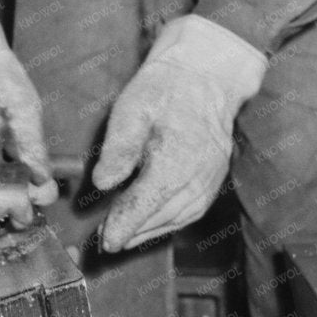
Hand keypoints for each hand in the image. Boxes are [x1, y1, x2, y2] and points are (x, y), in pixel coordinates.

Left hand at [94, 14, 267, 251]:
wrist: (206, 74)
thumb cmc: (165, 88)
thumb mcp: (132, 108)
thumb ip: (118, 149)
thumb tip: (102, 184)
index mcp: (174, 160)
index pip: (144, 204)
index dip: (122, 226)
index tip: (106, 242)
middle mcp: (197, 177)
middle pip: (161, 217)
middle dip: (132, 232)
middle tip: (104, 241)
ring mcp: (210, 181)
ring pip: (178, 219)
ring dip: (150, 231)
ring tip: (122, 236)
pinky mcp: (214, 180)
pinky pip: (191, 211)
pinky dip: (169, 222)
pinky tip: (150, 222)